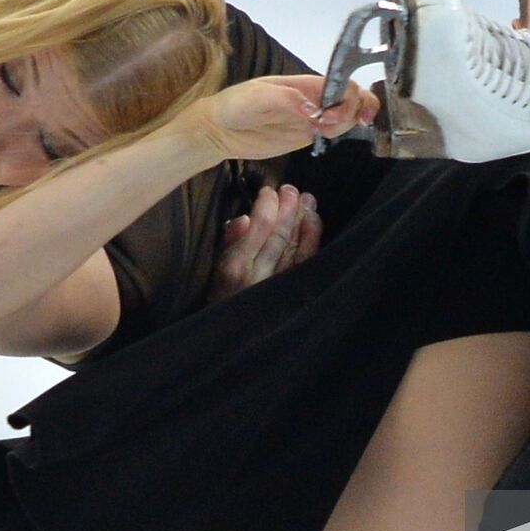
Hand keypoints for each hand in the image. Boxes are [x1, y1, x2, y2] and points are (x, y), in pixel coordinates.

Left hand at [185, 75, 379, 160]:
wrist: (220, 130)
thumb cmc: (235, 105)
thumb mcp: (258, 96)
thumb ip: (287, 101)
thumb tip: (314, 110)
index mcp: (305, 83)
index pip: (343, 84)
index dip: (349, 98)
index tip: (334, 114)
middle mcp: (314, 98)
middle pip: (353, 99)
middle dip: (353, 112)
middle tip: (330, 125)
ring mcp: (313, 116)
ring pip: (347, 117)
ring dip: (345, 125)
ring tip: (321, 131)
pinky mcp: (308, 134)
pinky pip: (334, 132)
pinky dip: (338, 135)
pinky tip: (322, 136)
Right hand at [207, 184, 322, 302]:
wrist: (233, 341)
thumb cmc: (221, 302)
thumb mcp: (215, 274)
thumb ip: (228, 245)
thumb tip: (243, 219)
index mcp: (234, 268)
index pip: (257, 229)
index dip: (266, 207)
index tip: (269, 191)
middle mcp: (259, 276)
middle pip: (279, 235)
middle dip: (287, 208)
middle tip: (291, 189)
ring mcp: (279, 285)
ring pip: (294, 246)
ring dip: (302, 219)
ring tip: (307, 199)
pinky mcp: (294, 291)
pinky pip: (306, 261)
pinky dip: (311, 239)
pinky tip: (314, 221)